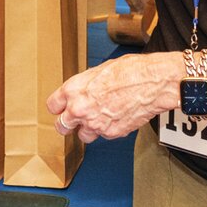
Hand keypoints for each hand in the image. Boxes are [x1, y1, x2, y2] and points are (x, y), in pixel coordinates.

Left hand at [47, 53, 179, 143]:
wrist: (153, 82)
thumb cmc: (131, 71)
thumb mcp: (99, 70)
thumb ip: (85, 85)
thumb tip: (83, 90)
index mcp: (74, 90)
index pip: (53, 106)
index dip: (59, 107)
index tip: (62, 108)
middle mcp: (80, 109)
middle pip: (62, 126)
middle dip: (68, 123)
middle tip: (74, 121)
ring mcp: (95, 123)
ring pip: (82, 136)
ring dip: (88, 130)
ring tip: (99, 119)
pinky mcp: (111, 133)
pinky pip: (104, 136)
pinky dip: (108, 130)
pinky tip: (116, 117)